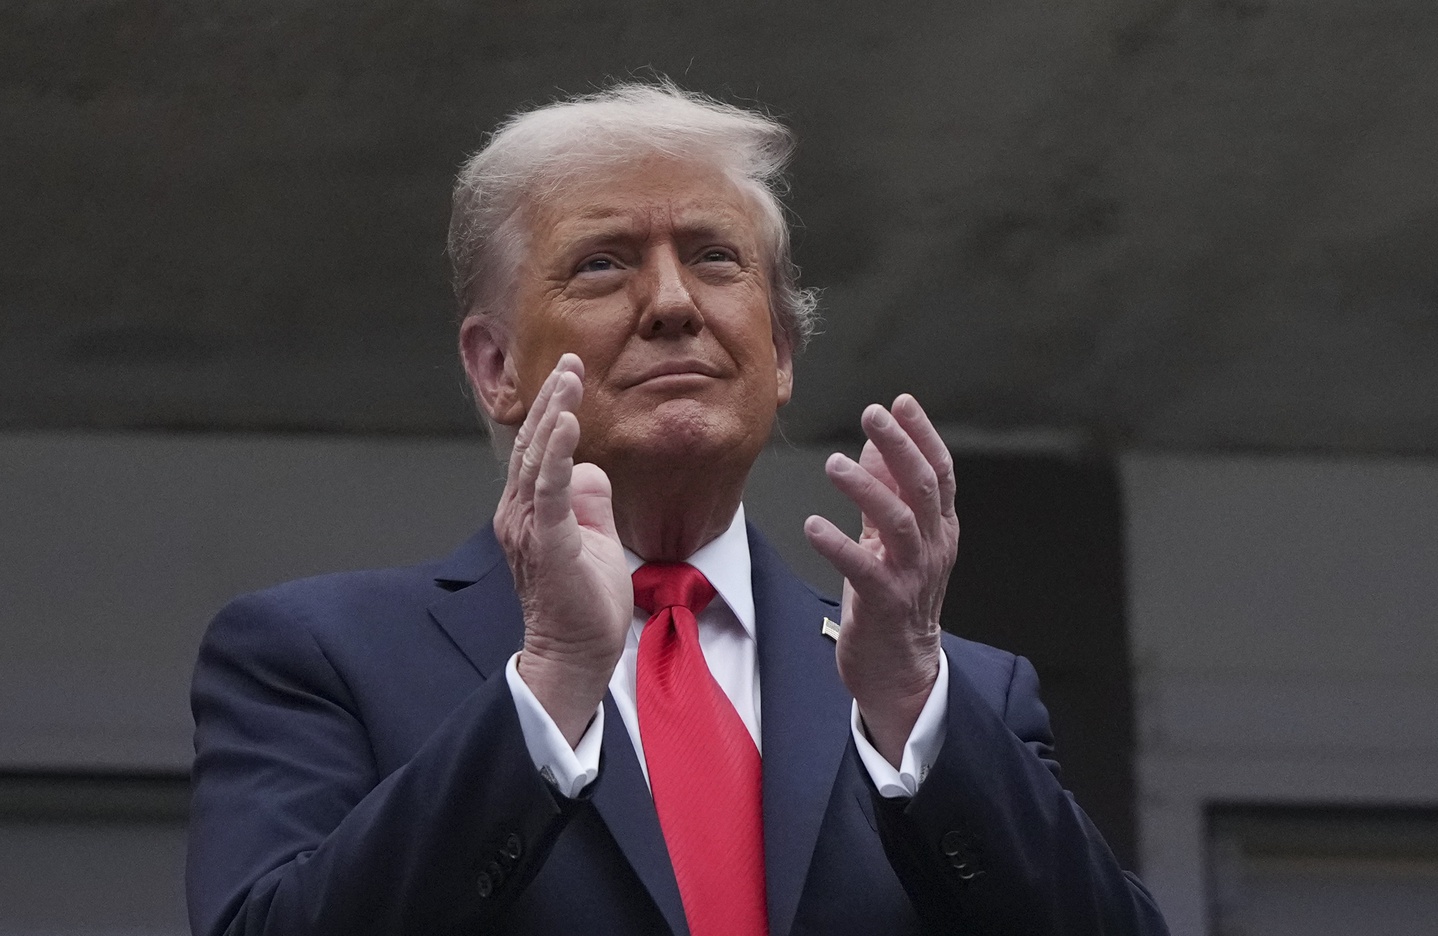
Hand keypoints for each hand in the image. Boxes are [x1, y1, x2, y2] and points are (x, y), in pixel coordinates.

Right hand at [495, 354, 631, 745]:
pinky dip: (558, 452)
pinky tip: (569, 422)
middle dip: (552, 399)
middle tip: (569, 360)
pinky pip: (550, 488)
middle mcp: (518, 515)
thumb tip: (592, 469)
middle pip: (532, 445)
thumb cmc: (585, 604)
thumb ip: (590, 501)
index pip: (537, 451)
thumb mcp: (593, 539)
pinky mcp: (547, 542)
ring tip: (569, 377)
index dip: (552, 410)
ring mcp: (529, 528)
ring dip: (554, 414)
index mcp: (528, 513)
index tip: (568, 373)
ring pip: (538, 458)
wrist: (575, 655)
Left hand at [804, 394, 957, 765]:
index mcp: (939, 528)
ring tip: (835, 464)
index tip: (900, 402)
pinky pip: (863, 569)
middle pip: (922, 487)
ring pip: (899, 522)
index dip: (922, 434)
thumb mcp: (893, 540)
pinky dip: (838, 545)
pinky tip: (812, 525)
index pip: (939, 472)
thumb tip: (876, 444)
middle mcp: (933, 547)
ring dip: (867, 489)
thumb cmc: (893, 599)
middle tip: (873, 414)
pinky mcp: (886, 604)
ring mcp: (913, 576)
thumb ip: (888, 494)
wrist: (901, 671)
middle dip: (899, 446)